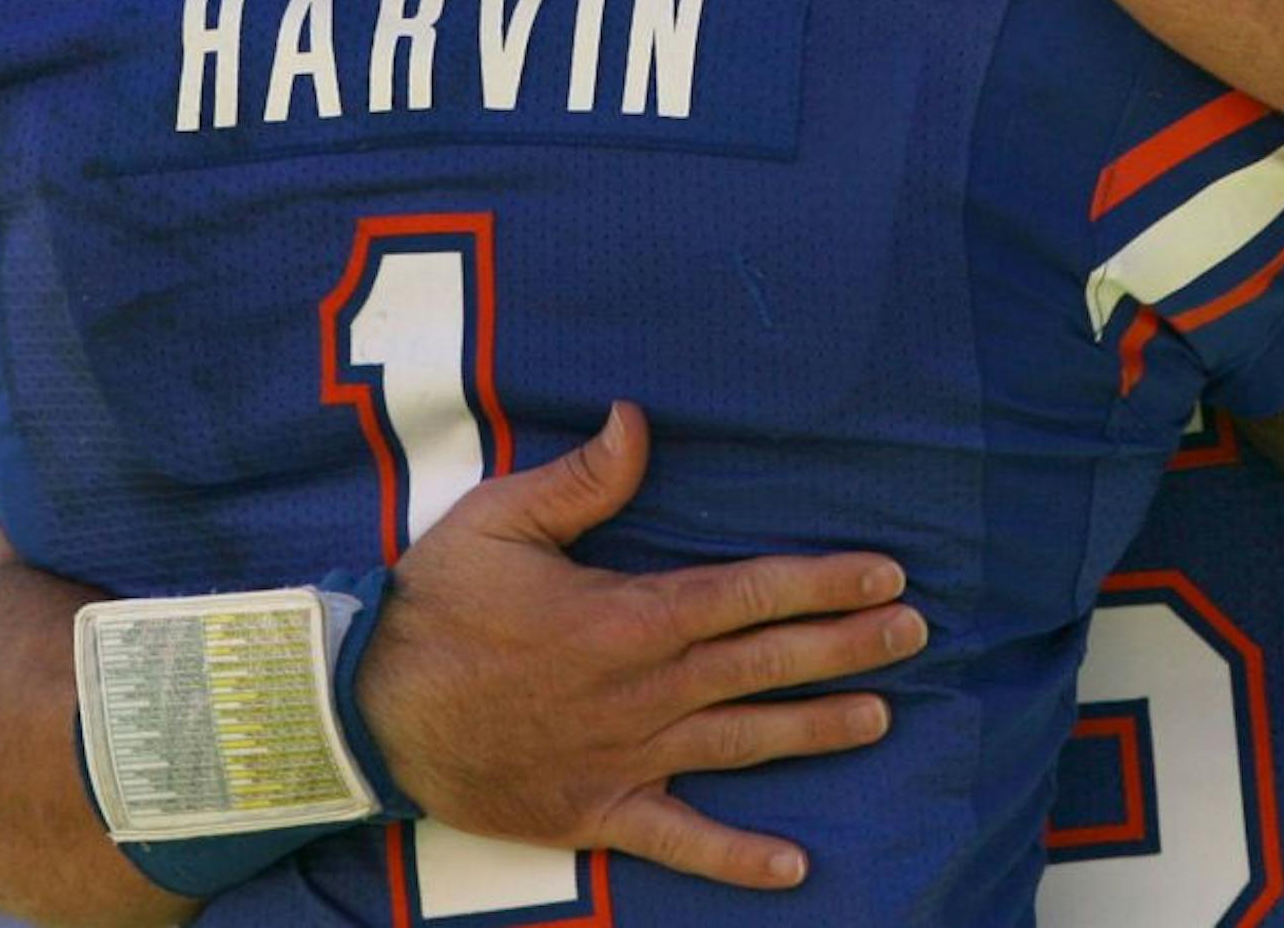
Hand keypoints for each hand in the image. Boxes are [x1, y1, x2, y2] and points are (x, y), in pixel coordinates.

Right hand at [356, 400, 926, 889]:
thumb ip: (583, 477)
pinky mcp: (598, 812)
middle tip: (913, 632)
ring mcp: (626, 758)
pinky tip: (796, 865)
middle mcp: (643, 690)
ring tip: (882, 716)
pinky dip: (737, 856)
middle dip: (845, 646)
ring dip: (816, 730)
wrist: (370, 713)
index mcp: (628, 615)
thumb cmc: (436, 606)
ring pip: (742, 743)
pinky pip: (679, 839)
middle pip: (764, 664)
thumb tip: (639, 418)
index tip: (884, 573)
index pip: (748, 594)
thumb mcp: (500, 520)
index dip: (821, 583)